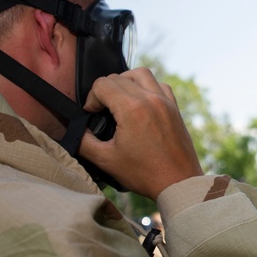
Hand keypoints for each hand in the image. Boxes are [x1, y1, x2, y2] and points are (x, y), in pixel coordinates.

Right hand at [79, 68, 202, 198]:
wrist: (178, 183)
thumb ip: (84, 142)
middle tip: (102, 112)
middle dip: (104, 91)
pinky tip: (141, 104)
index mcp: (131, 109)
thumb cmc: (145, 174)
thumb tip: (78, 130)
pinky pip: (159, 85)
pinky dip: (147, 87)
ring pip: (141, 73)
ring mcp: (165, 101)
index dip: (91, 99)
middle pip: (118, 77)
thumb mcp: (106, 161)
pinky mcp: (175, 108)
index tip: (92, 115)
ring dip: (126, 81)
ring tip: (119, 100)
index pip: (102, 85)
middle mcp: (150, 99)